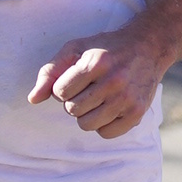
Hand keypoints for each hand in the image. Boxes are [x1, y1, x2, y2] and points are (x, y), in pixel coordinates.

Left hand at [29, 28, 165, 138]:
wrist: (148, 47)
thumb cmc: (106, 48)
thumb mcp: (75, 49)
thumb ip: (50, 72)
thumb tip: (33, 99)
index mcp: (96, 62)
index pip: (60, 92)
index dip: (62, 87)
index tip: (75, 79)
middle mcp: (114, 81)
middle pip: (72, 110)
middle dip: (74, 101)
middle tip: (87, 89)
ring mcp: (127, 99)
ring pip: (87, 124)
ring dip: (86, 114)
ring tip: (96, 99)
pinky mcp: (137, 113)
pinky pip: (106, 134)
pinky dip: (103, 124)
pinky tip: (109, 108)